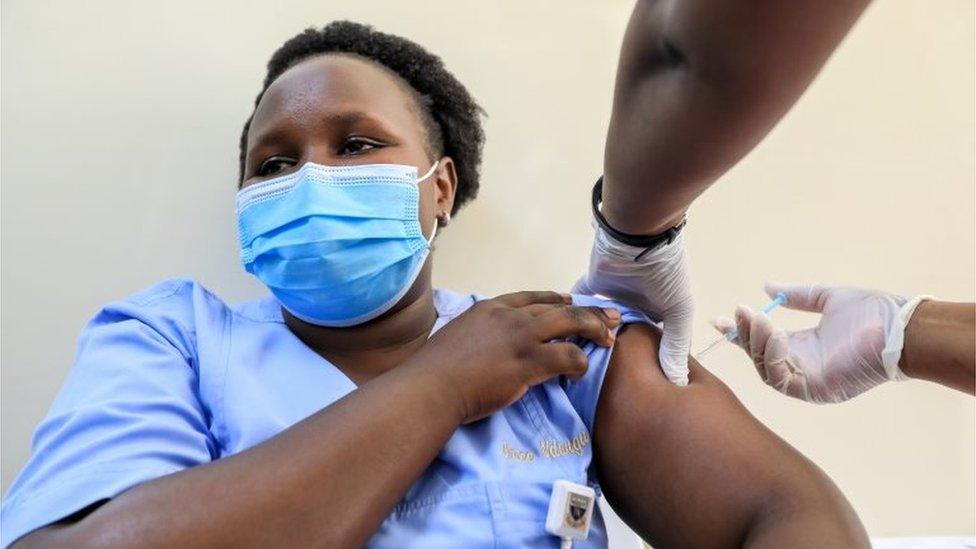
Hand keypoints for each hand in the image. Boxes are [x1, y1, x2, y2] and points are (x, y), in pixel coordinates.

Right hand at [418, 291, 620, 422]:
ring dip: (594, 329)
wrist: (431, 386)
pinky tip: (581, 372)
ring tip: (609, 339)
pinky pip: (568, 355)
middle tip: (608, 317)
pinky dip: (581, 362)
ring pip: (571, 323)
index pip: (531, 297)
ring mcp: (521, 336)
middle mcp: (509, 316)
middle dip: (587, 312)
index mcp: (490, 309)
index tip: (569, 301)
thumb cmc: (435, 371)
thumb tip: (487, 348)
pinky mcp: (530, 361)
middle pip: (559, 307)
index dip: (554, 298)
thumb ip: (479, 337)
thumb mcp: (457, 339)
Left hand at [574, 225, 692, 385]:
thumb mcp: (678, 310)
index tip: (633, 386)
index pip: (651, 342)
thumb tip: (677, 384)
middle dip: (613, 352)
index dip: (645, 361)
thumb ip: (675, 345)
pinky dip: (574, 311)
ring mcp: (614, 293)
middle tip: (597, 380)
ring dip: (591, 335)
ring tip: (580, 361)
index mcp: (660, 311)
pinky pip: (580, 300)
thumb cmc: (664, 273)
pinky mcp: (594, 283)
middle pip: (622, 333)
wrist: (638, 236)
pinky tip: (564, 332)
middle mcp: (637, 303)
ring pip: (600, 320)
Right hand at [712, 283, 909, 403]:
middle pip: (757, 357)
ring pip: (764, 369)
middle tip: (741, 312)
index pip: (762, 343)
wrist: (900, 329)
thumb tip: (768, 287)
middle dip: (745, 334)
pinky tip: (777, 336)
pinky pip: (781, 380)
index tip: (719, 318)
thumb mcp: (828, 298)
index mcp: (803, 346)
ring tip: (759, 320)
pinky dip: (772, 358)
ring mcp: (806, 381)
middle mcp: (801, 365)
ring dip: (757, 344)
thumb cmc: (874, 314)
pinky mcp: (813, 391)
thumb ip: (798, 295)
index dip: (740, 332)